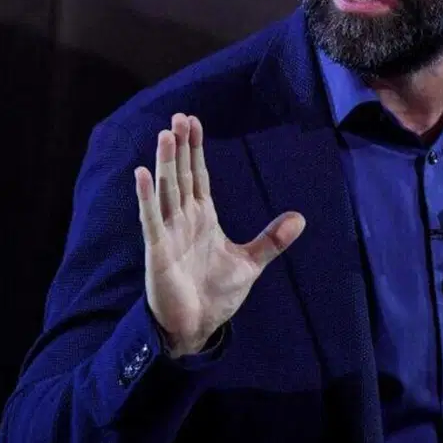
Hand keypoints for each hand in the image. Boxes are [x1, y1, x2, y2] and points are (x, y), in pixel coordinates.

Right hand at [135, 113, 305, 357]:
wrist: (198, 326)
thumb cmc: (217, 293)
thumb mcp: (250, 262)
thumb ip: (272, 240)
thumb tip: (300, 218)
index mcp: (203, 217)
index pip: (199, 175)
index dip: (196, 149)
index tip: (193, 122)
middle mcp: (184, 219)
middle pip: (182, 175)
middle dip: (180, 146)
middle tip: (178, 116)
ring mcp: (169, 232)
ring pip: (166, 190)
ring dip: (165, 162)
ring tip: (165, 134)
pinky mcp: (158, 249)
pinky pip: (151, 218)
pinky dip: (146, 196)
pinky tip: (141, 173)